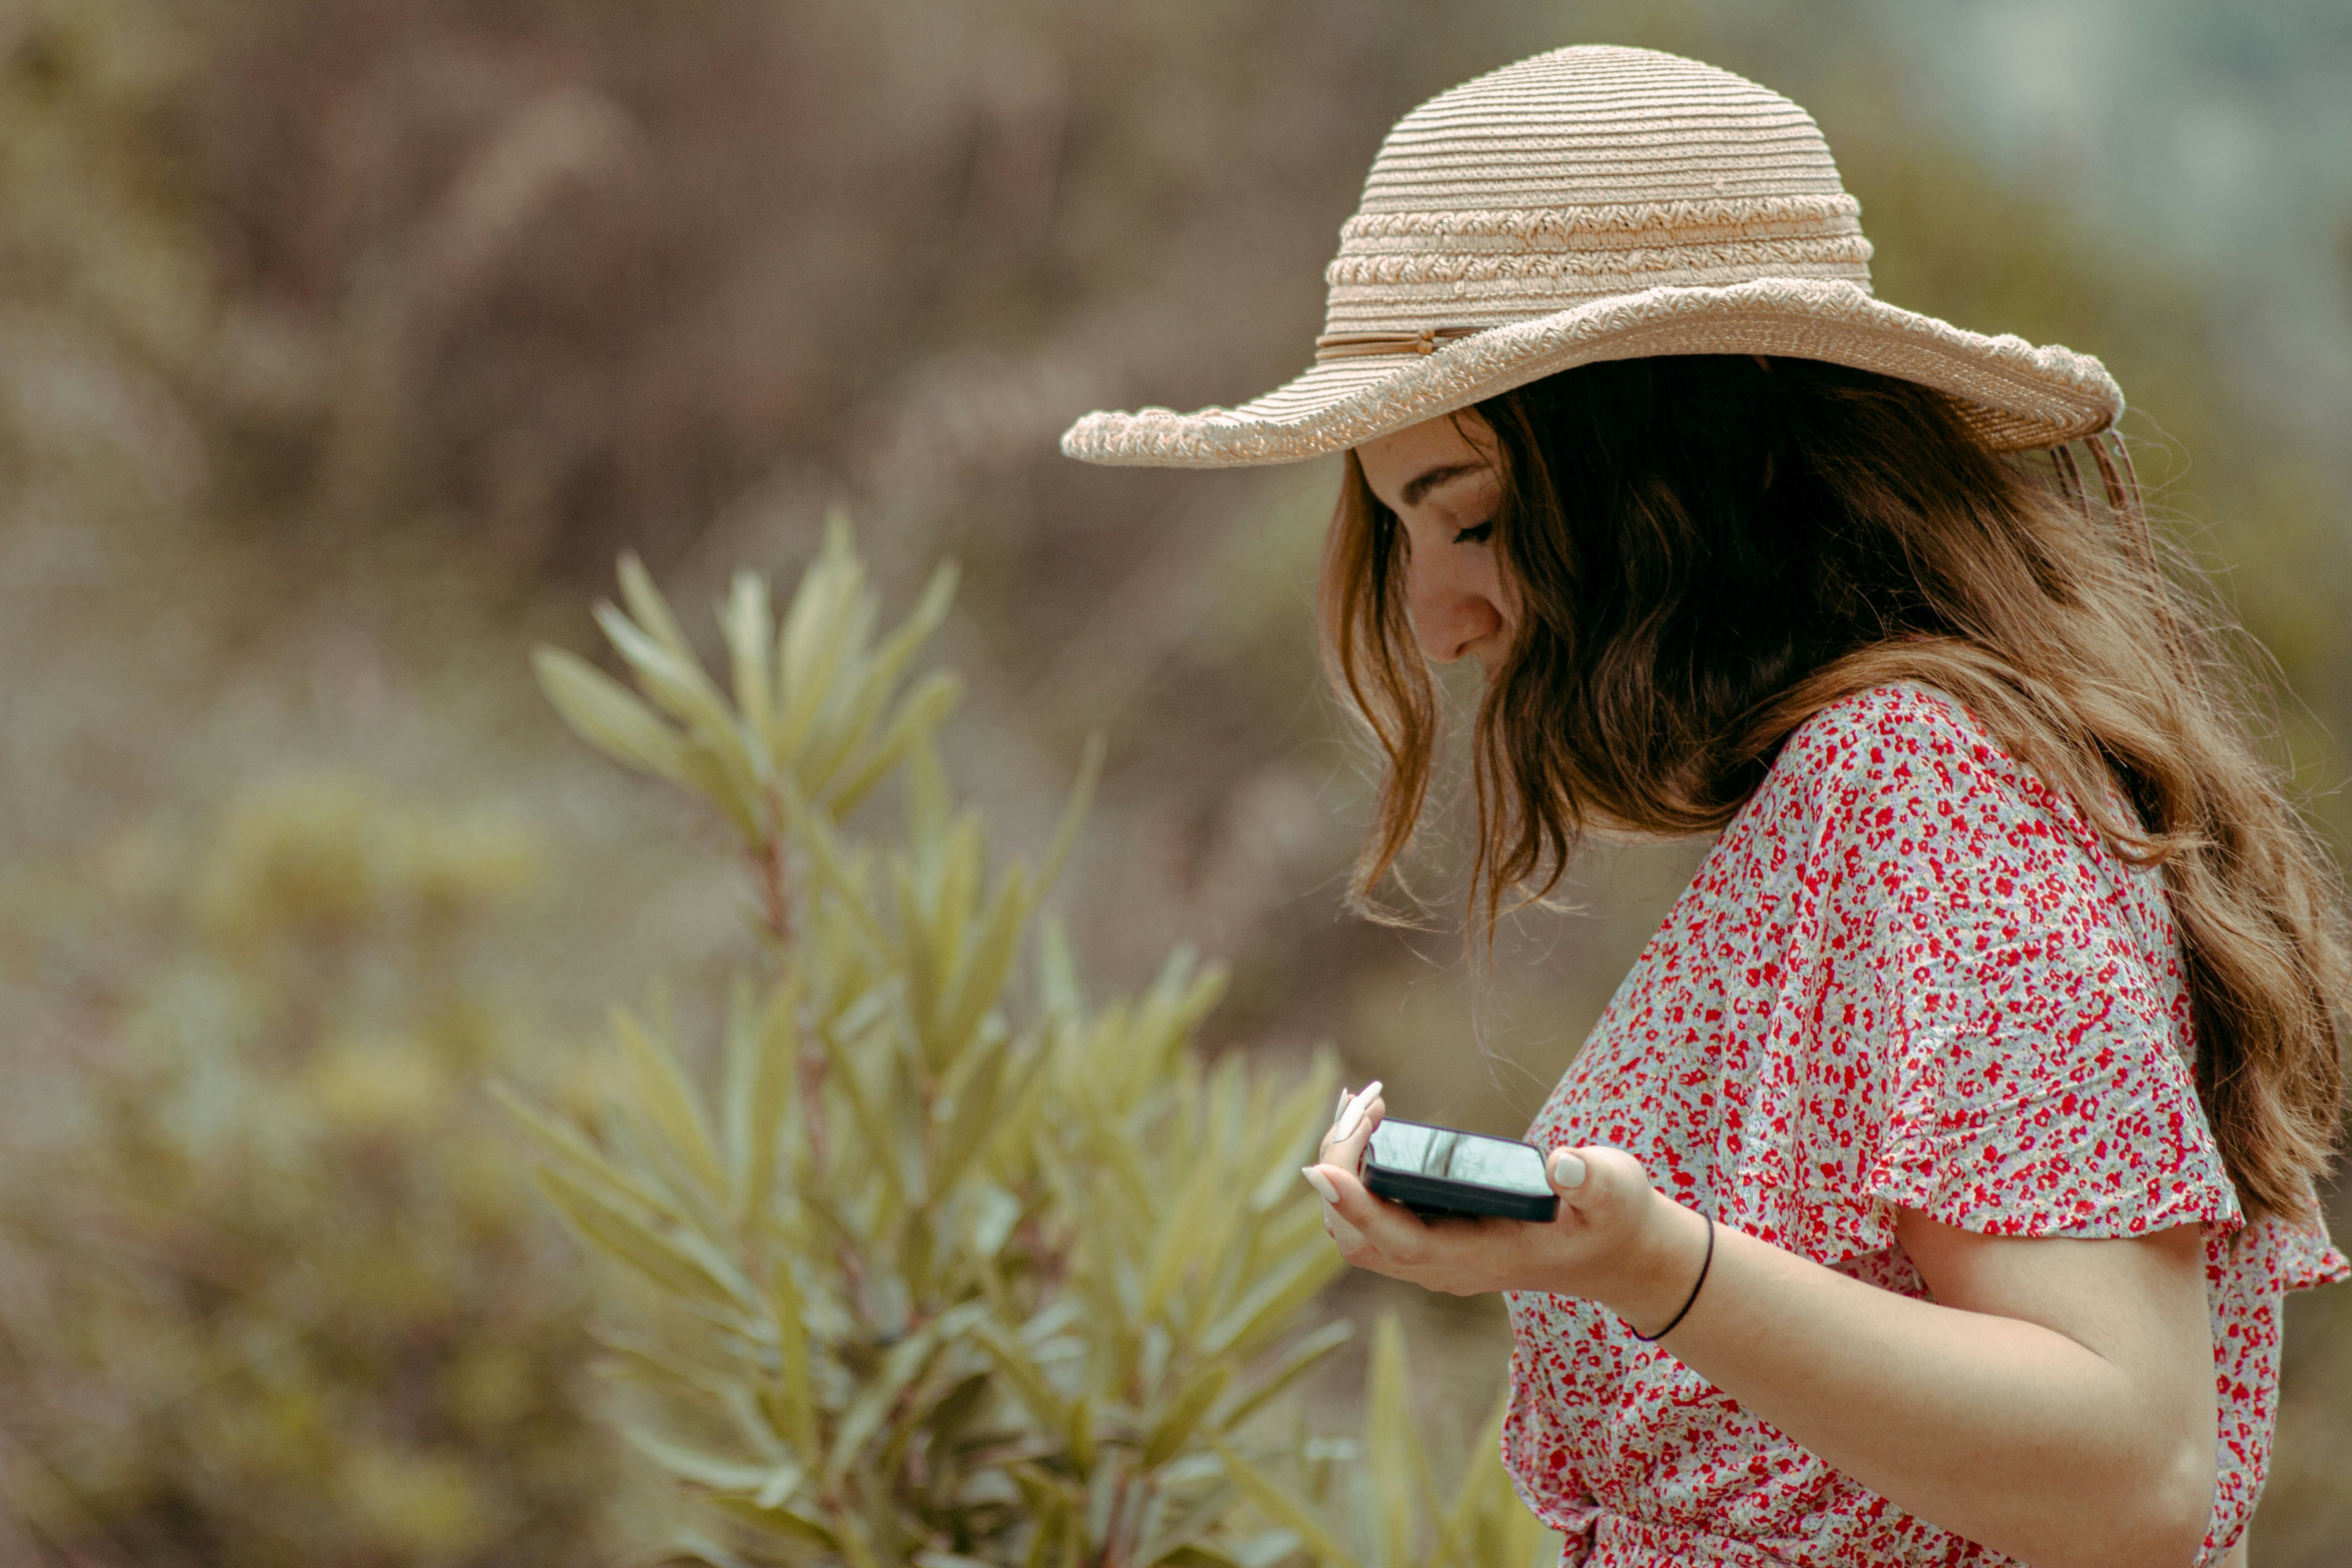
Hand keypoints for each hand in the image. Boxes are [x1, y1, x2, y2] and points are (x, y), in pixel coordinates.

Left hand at [1302, 1085, 1709, 1328]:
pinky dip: (1359, 1175)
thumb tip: (1563, 1165)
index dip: (1355, 1206)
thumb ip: (1594, 1180)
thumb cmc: (1613, 1220)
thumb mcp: (1617, 1193)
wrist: (1617, 1256)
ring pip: (1357, 1232)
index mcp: (1483, 1257)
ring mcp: (1437, 1259)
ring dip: (1344, 1170)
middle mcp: (1447, 1267)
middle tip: (1358, 1104)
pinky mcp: (1435, 1241)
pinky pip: (1373, 1218)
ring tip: (1359, 1106)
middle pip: (1358, 1237)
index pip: (1399, 1241)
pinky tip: (1371, 1126)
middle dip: (1340, 1172)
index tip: (1320, 1168)